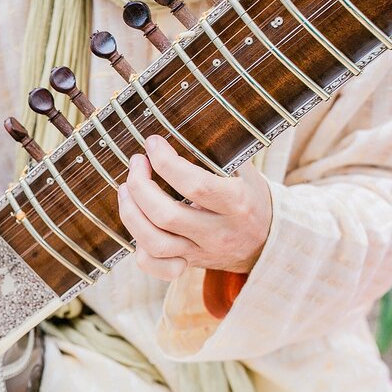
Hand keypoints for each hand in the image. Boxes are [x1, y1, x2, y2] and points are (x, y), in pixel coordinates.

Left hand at [117, 134, 270, 280]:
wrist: (266, 241)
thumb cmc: (249, 196)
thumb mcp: (245, 171)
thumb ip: (219, 152)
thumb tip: (182, 124)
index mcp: (236, 203)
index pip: (196, 185)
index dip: (167, 163)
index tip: (153, 143)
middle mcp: (218, 232)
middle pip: (166, 216)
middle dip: (141, 185)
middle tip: (137, 162)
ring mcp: (201, 251)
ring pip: (154, 244)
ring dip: (131, 213)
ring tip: (125, 188)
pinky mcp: (188, 264)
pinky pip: (157, 267)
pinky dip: (139, 248)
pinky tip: (138, 222)